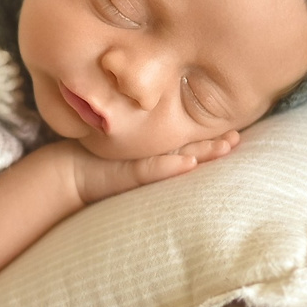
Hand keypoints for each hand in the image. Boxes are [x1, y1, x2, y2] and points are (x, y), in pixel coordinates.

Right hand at [67, 131, 240, 203]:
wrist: (69, 172)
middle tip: (238, 138)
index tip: (236, 135)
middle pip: (189, 145)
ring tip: (226, 147)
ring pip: (178, 153)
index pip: (188, 143)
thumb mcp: (130, 164)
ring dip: (203, 151)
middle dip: (215, 142)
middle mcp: (150, 150)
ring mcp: (139, 159)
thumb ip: (152, 162)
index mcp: (153, 150)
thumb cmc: (100, 167)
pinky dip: (170, 166)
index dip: (211, 139)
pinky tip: (188, 165)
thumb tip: (183, 163)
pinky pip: (152, 169)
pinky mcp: (127, 171)